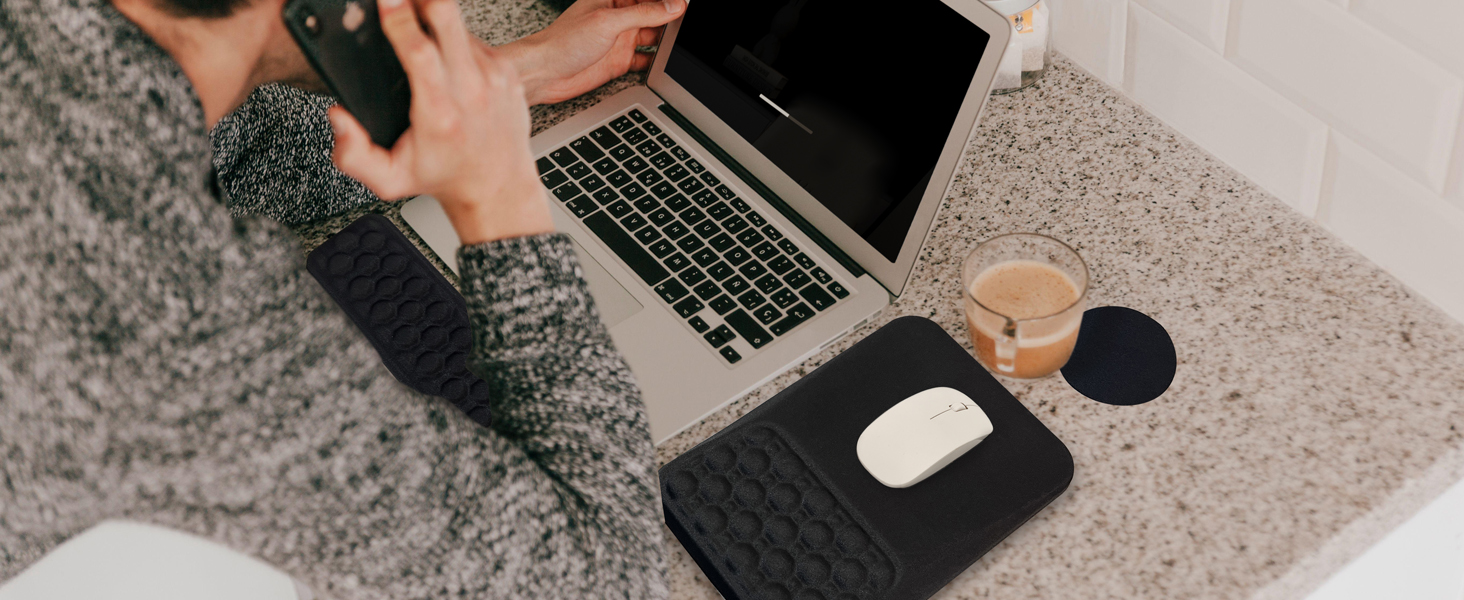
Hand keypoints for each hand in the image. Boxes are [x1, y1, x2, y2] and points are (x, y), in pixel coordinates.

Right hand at [329, 0, 552, 244]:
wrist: (498, 186)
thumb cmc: (444, 177)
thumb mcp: (389, 179)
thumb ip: (353, 155)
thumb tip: (339, 117)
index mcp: (439, 113)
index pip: (419, 52)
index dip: (400, 19)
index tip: (386, 0)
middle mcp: (471, 90)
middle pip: (446, 17)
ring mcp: (494, 77)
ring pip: (458, 25)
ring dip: (433, 22)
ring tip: (417, 38)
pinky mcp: (507, 70)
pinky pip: (474, 39)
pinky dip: (454, 40)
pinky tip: (444, 59)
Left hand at [497, 0, 685, 105]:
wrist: (543, 73)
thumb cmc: (563, 41)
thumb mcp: (608, 21)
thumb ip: (643, 13)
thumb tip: (672, 6)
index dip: (667, 1)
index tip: (685, 7)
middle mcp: (619, 18)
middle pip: (654, 15)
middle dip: (670, 19)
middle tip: (688, 28)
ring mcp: (620, 40)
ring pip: (653, 37)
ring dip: (666, 42)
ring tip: (680, 47)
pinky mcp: (619, 62)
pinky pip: (645, 60)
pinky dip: (656, 63)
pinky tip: (664, 65)